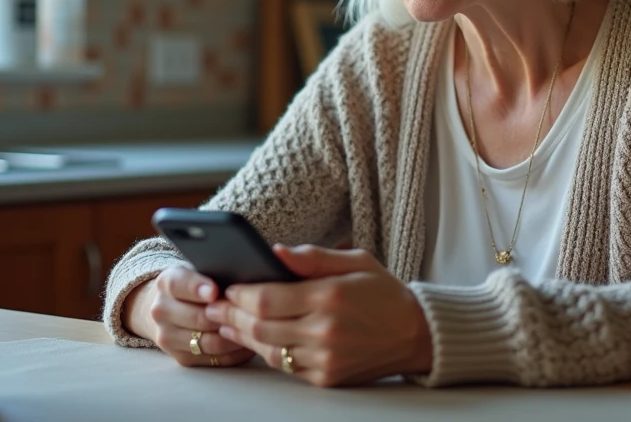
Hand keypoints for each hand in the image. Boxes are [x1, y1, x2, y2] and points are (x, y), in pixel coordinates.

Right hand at [123, 265, 255, 367]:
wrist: (170, 308)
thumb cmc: (196, 286)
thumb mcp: (199, 270)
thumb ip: (215, 273)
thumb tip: (244, 282)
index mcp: (166, 283)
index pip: (179, 284)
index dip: (198, 288)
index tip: (215, 291)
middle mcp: (162, 311)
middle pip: (198, 318)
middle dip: (226, 316)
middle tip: (251, 312)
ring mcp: (168, 337)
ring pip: (209, 342)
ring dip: (235, 336)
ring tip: (255, 328)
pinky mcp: (181, 358)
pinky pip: (215, 359)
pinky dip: (235, 352)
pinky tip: (249, 342)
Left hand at [206, 245, 432, 386]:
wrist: (415, 335)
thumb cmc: (382, 293)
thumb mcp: (355, 261)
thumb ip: (313, 257)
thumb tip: (274, 252)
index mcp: (330, 296)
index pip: (267, 298)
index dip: (240, 294)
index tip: (226, 286)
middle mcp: (325, 331)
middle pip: (260, 326)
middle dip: (232, 315)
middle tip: (214, 306)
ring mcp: (325, 359)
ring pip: (268, 349)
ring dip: (243, 336)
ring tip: (226, 323)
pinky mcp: (327, 378)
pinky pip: (285, 367)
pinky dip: (267, 352)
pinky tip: (255, 340)